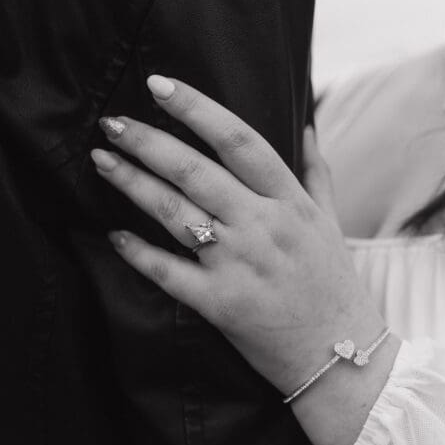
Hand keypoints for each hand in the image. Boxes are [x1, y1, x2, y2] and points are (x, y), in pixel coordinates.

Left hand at [91, 75, 386, 399]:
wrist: (342, 359)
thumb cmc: (333, 287)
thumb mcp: (331, 222)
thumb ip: (315, 170)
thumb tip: (305, 122)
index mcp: (290, 201)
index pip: (239, 140)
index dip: (196, 108)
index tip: (159, 85)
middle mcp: (263, 226)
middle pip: (195, 170)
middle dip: (148, 141)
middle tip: (111, 123)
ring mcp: (240, 265)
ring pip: (176, 213)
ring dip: (133, 184)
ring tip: (101, 161)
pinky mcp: (221, 304)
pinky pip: (169, 272)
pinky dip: (138, 252)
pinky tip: (113, 235)